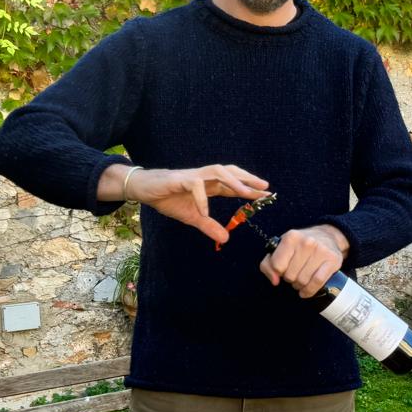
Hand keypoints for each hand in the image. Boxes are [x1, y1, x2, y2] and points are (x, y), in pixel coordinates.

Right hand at [124, 165, 268, 245]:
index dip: (250, 188)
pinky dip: (201, 198)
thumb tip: (225, 239)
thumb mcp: (192, 217)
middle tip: (265, 188)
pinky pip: (194, 186)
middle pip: (230, 172)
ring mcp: (192, 176)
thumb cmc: (168, 199)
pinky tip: (205, 211)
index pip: (233, 184)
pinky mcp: (179, 179)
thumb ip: (209, 226)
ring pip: (217, 171)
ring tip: (246, 193)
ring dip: (233, 181)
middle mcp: (204, 177)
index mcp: (209, 185)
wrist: (144, 190)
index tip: (266, 194)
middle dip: (248, 179)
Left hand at [261, 225, 349, 296]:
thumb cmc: (300, 246)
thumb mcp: (280, 249)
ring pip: (303, 280)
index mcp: (291, 237)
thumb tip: (274, 280)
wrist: (326, 236)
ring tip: (301, 280)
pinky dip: (310, 290)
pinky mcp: (333, 260)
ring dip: (300, 285)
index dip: (278, 272)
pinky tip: (306, 290)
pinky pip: (317, 282)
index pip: (277, 265)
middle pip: (290, 275)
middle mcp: (307, 242)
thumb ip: (268, 265)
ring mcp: (321, 251)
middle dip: (290, 279)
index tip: (283, 270)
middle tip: (294, 275)